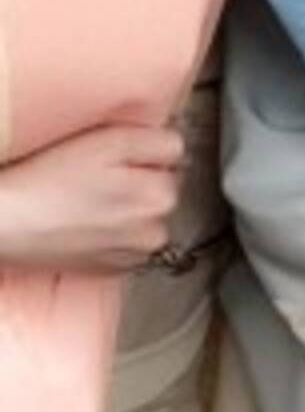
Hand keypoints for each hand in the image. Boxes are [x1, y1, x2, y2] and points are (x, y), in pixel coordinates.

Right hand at [0, 125, 183, 272]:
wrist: (4, 224)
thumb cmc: (50, 179)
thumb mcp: (111, 141)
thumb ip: (158, 142)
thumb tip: (180, 147)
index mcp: (160, 197)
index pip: (175, 158)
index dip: (145, 151)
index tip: (118, 156)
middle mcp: (156, 231)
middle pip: (162, 187)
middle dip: (140, 178)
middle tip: (98, 177)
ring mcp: (135, 254)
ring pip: (146, 214)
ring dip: (129, 207)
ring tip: (88, 201)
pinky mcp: (113, 270)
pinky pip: (129, 239)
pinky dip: (116, 230)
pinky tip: (86, 223)